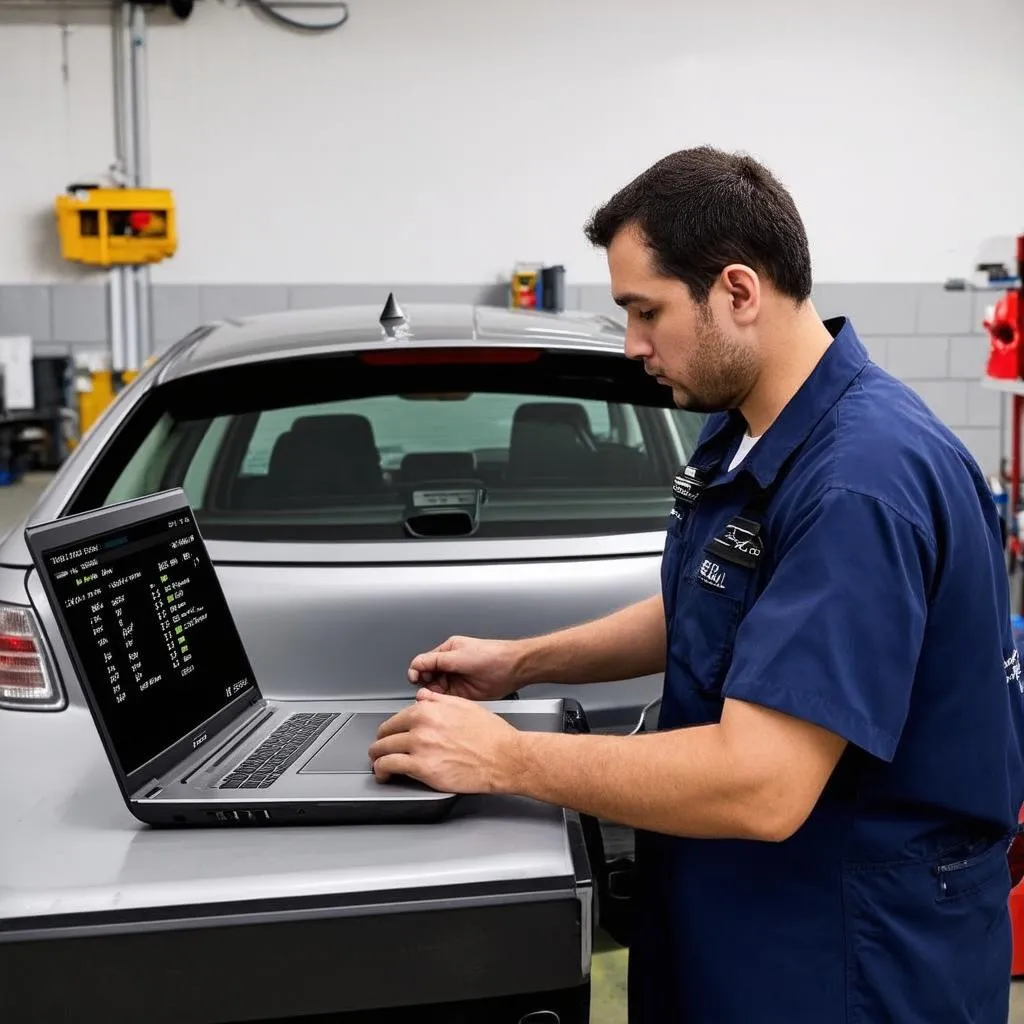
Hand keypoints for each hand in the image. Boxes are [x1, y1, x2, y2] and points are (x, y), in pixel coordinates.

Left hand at [369, 688, 522, 793]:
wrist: (505, 757)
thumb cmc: (491, 735)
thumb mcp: (464, 706)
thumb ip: (438, 702)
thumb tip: (422, 698)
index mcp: (430, 709)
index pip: (397, 718)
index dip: (391, 729)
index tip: (390, 735)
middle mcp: (422, 725)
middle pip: (386, 733)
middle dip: (380, 743)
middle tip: (380, 750)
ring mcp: (420, 746)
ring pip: (383, 750)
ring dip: (377, 758)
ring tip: (379, 764)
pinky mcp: (422, 768)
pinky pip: (390, 767)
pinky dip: (382, 771)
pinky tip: (383, 775)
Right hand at [407, 635, 524, 700]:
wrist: (513, 669)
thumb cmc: (492, 656)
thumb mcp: (459, 656)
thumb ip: (435, 660)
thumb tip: (416, 665)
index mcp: (447, 651)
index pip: (423, 661)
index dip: (418, 671)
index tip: (416, 679)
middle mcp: (450, 665)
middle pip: (428, 677)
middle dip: (426, 684)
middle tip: (428, 690)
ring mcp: (456, 680)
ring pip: (436, 690)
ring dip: (434, 694)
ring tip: (437, 696)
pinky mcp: (463, 694)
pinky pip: (447, 699)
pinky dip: (443, 702)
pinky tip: (444, 702)